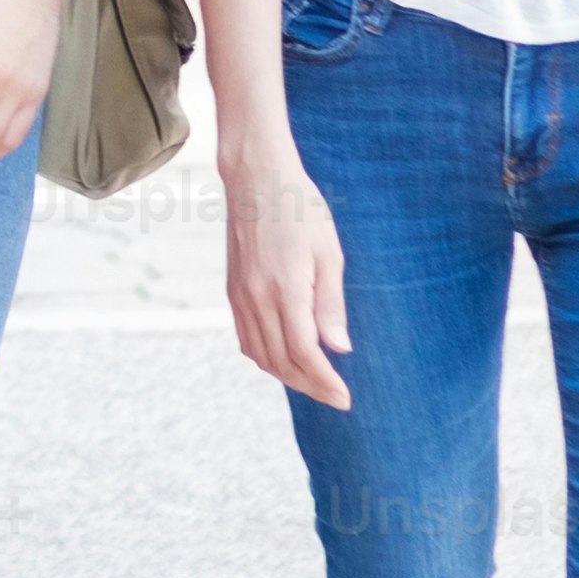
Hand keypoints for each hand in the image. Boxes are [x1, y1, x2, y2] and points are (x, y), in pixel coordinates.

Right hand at [222, 138, 352, 408]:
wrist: (255, 179)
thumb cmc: (300, 209)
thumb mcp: (329, 252)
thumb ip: (331, 303)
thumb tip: (339, 349)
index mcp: (285, 288)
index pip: (305, 352)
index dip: (325, 381)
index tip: (345, 398)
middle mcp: (257, 298)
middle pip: (282, 361)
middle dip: (310, 386)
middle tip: (335, 397)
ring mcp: (240, 296)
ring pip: (260, 355)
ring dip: (287, 376)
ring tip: (314, 383)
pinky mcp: (233, 292)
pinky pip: (246, 339)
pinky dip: (265, 358)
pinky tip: (284, 359)